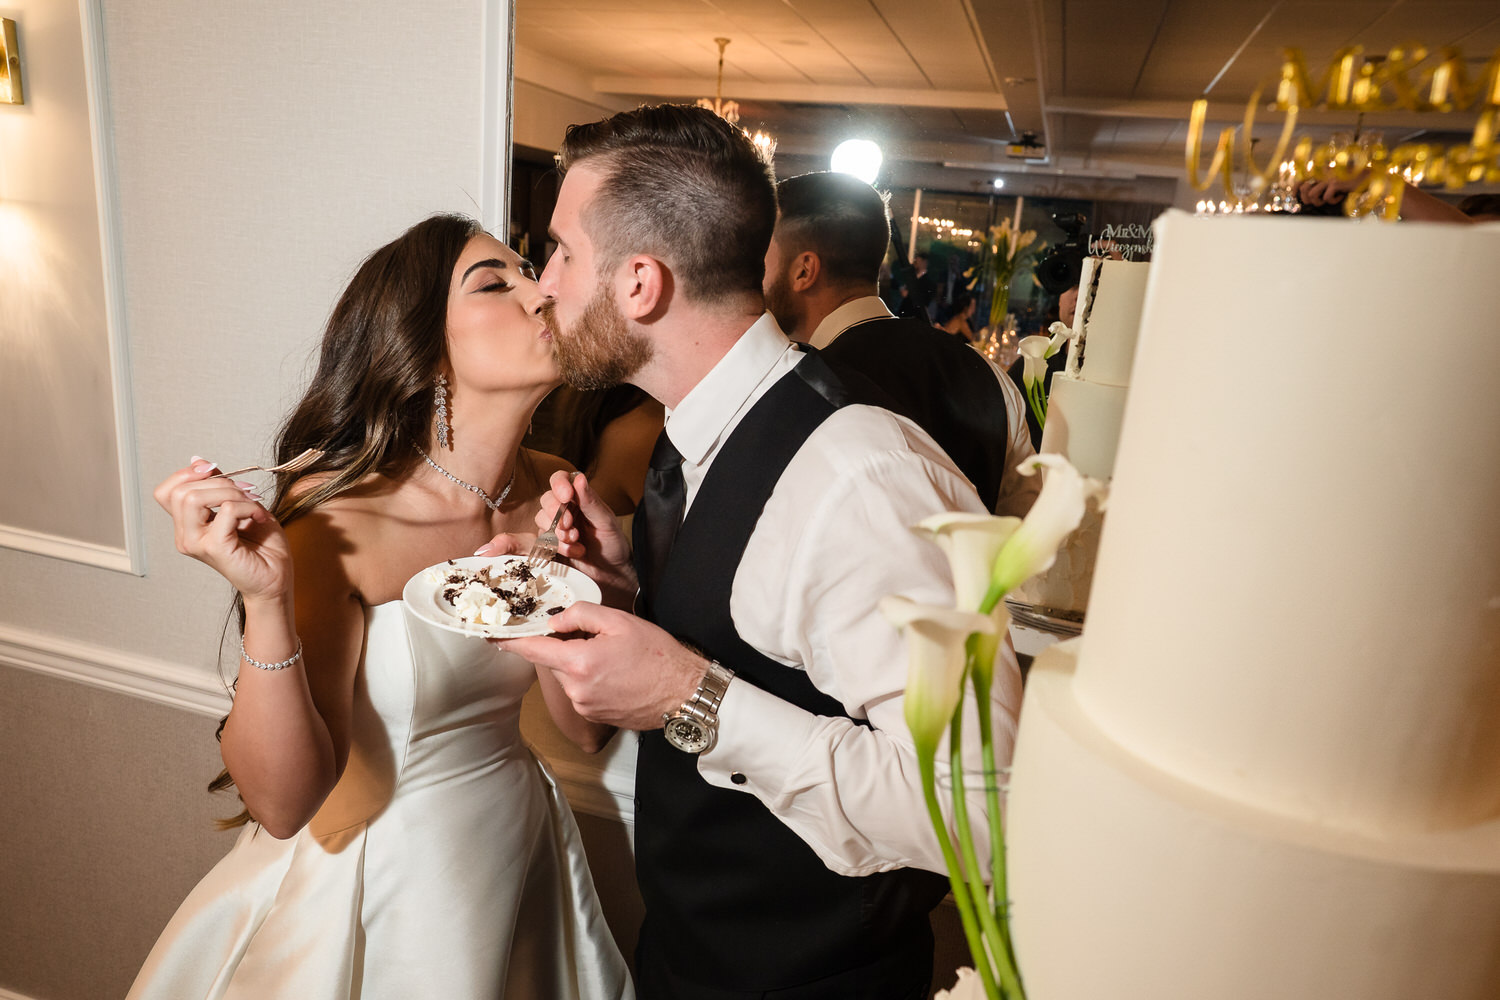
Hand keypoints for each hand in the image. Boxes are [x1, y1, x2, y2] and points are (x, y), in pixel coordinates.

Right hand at [153, 458, 290, 602]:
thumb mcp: (239, 504)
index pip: (167, 491)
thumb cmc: (262, 546)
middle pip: (180, 491)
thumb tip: (198, 460)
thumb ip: (217, 485)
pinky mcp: (214, 548)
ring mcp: (196, 543)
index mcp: (187, 526)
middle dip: (218, 482)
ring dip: (231, 492)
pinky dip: (247, 506)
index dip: (188, 474)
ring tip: (252, 505)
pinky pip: (225, 510)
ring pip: (194, 497)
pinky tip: (260, 517)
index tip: (216, 471)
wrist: (277, 578)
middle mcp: (185, 536)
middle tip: (245, 493)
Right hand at [480, 471, 637, 607]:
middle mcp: (565, 509)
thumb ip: (591, 501)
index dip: (559, 485)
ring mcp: (555, 528)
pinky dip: (556, 547)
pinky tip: (574, 552)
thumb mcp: (606, 522)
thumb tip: (579, 478)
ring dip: (557, 533)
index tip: (567, 496)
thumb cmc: (613, 545)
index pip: (560, 479)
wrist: (612, 575)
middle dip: (556, 513)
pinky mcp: (549, 546)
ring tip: (576, 541)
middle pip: (546, 500)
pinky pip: (540, 541)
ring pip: (541, 520)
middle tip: (570, 527)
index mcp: (579, 497)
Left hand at [499, 602, 706, 729]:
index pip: (532, 650)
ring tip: (614, 657)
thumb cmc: (657, 655)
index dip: (509, 641)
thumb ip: (582, 614)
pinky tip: (618, 673)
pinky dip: (592, 678)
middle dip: (566, 647)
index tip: (490, 635)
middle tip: (595, 636)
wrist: (684, 693)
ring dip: (582, 663)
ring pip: (570, 676)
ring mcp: (585, 706)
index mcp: (578, 662)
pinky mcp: (595, 716)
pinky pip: (582, 691)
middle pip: (555, 661)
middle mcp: (576, 689)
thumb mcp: (620, 621)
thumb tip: (557, 620)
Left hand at [1297, 167, 1369, 207]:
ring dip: (1319, 202)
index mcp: (1321, 171)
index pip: (1301, 178)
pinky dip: (1333, 201)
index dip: (1295, 188)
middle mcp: (1323, 173)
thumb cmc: (1350, 180)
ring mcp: (1329, 178)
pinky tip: (1340, 197)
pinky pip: (1327, 197)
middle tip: (1317, 202)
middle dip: (1307, 199)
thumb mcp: (1333, 180)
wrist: (1367, 176)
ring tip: (1328, 200)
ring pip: (1312, 194)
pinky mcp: (1336, 183)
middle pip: (1304, 189)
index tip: (1295, 195)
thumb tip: (1309, 196)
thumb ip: (1322, 184)